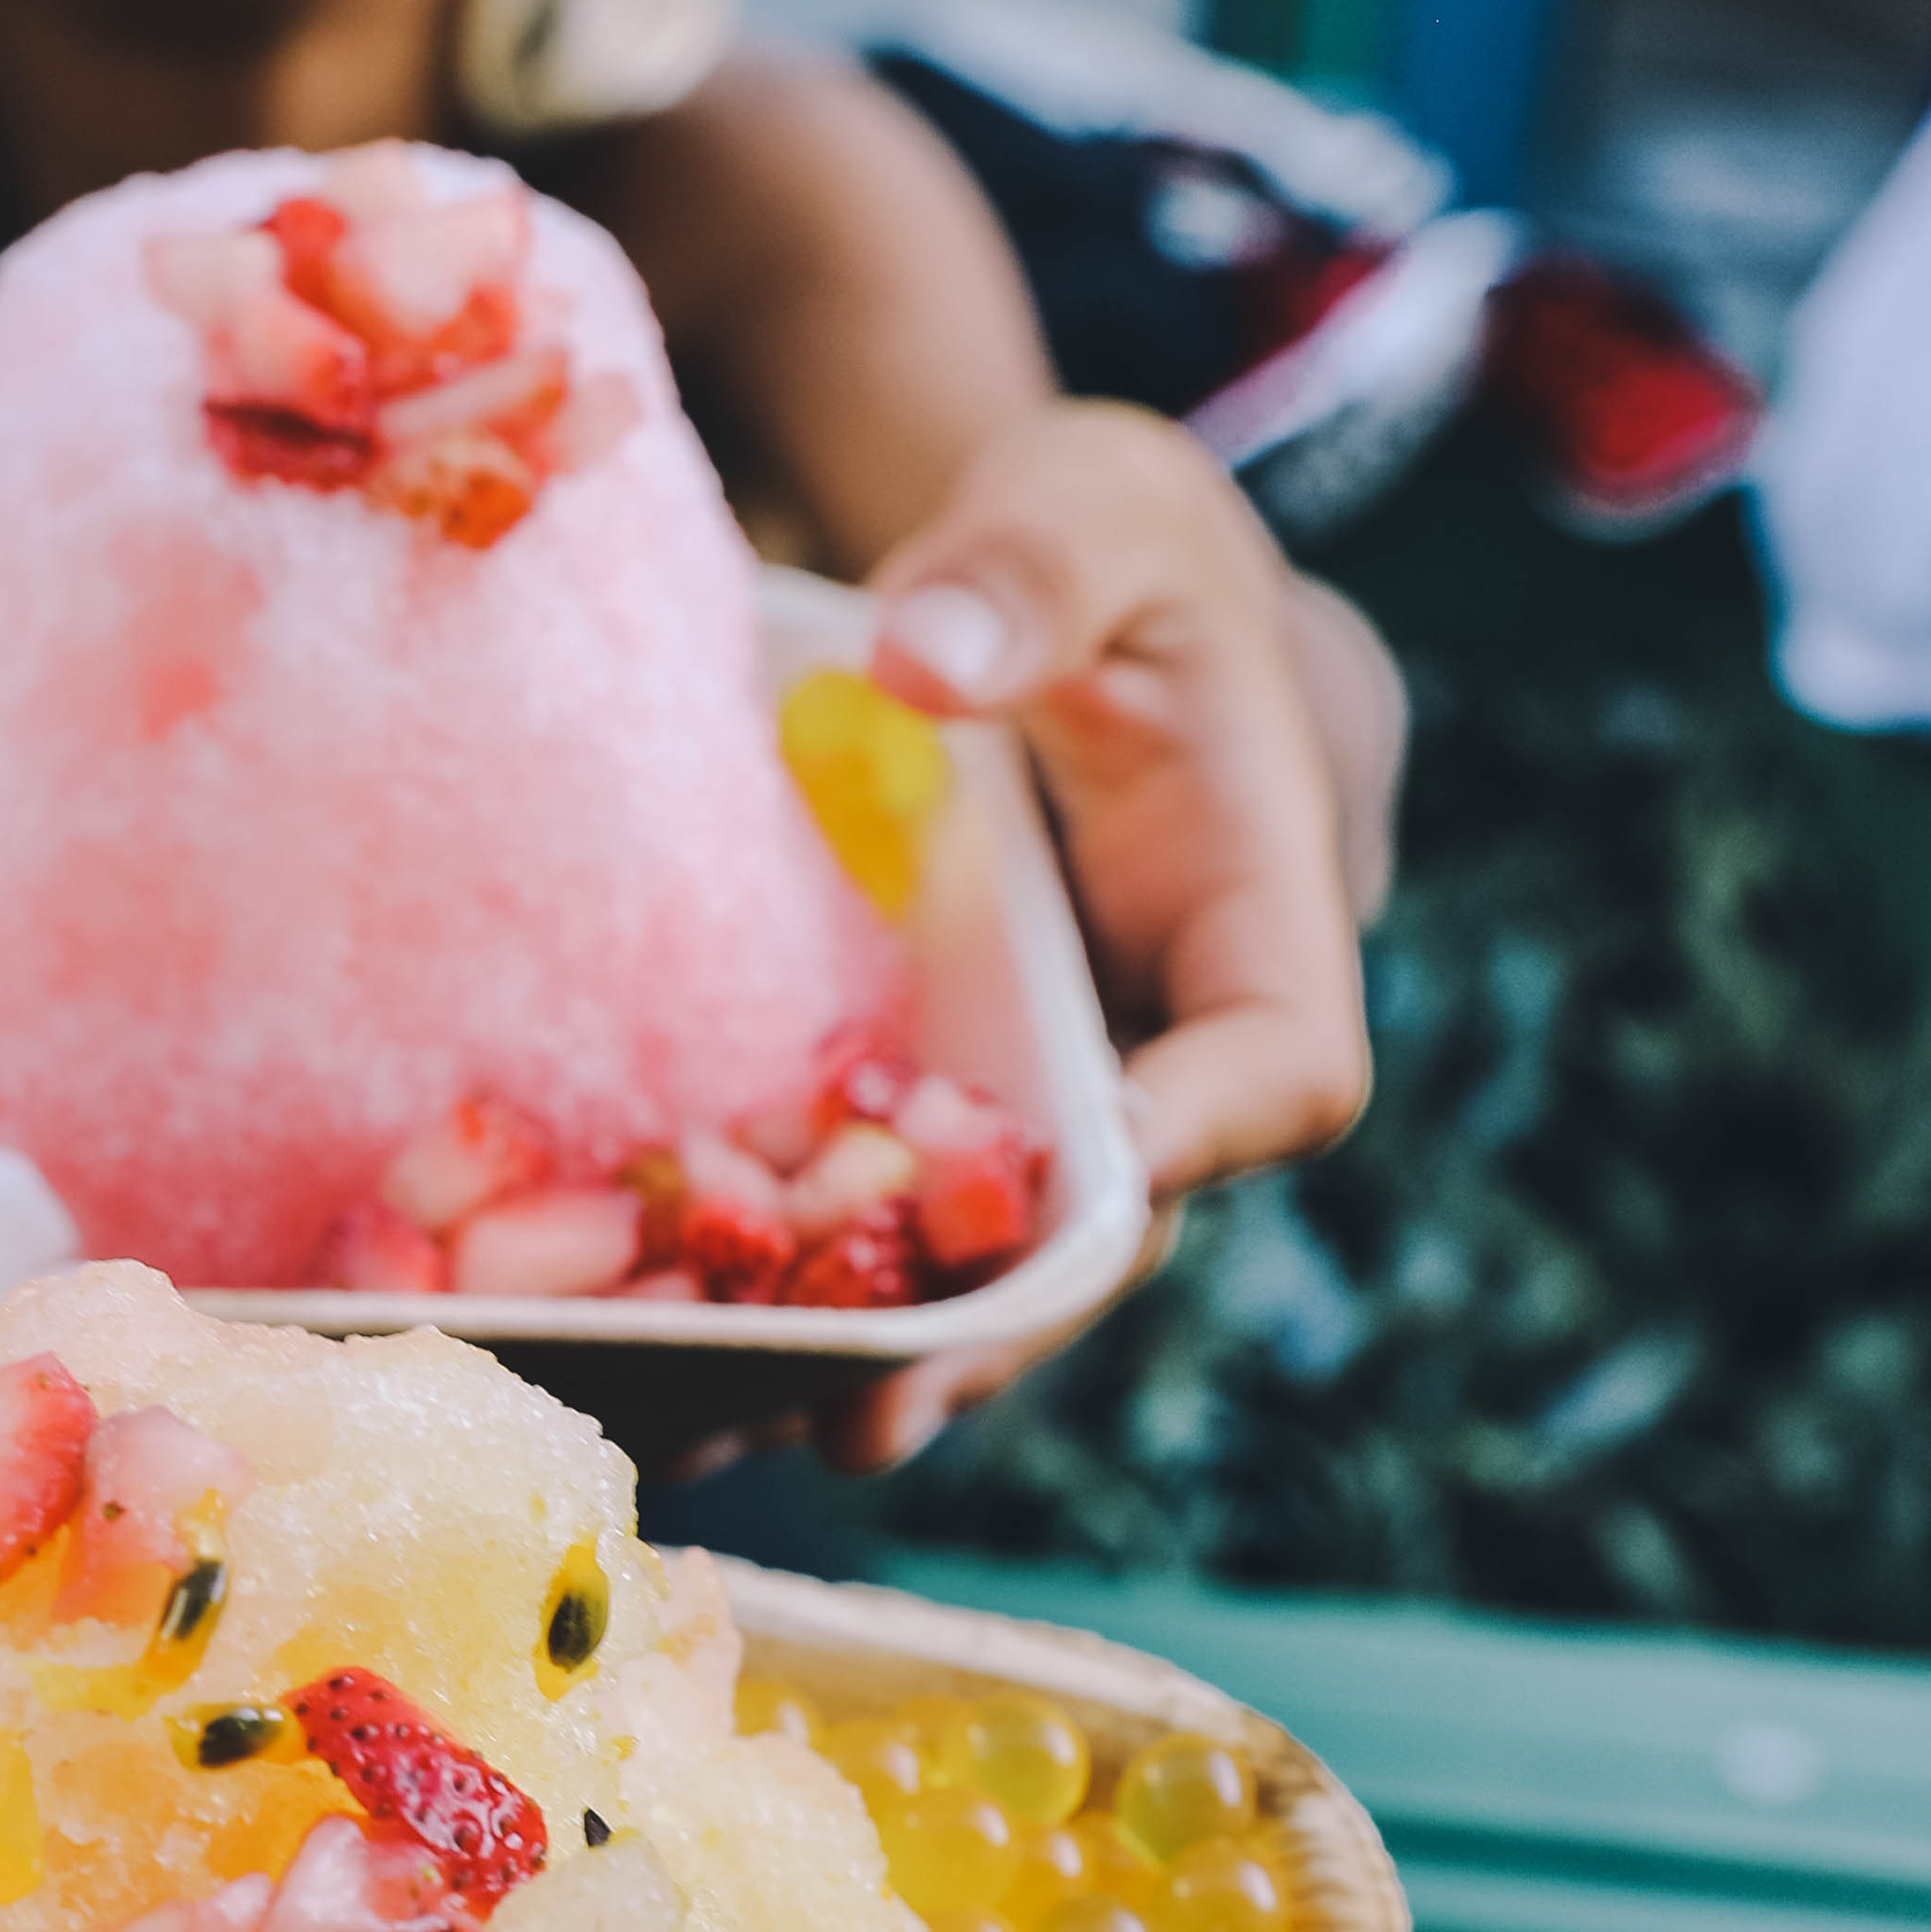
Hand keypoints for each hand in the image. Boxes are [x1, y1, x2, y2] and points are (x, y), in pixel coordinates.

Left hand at [833, 402, 1378, 1473]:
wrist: (1037, 581)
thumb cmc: (1107, 542)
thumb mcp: (1094, 500)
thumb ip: (1037, 563)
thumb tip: (930, 655)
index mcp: (1260, 910)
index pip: (1277, 1069)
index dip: (1186, 1148)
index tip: (1074, 1206)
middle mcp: (1161, 1044)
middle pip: (1107, 1230)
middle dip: (989, 1331)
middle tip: (860, 1417)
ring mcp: (1045, 1094)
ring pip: (979, 1259)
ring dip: (865, 1353)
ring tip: (726, 1430)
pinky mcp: (933, 1105)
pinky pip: (870, 1214)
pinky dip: (778, 1280)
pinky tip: (653, 1340)